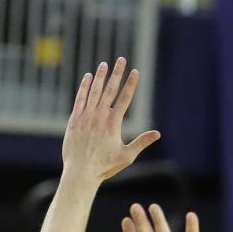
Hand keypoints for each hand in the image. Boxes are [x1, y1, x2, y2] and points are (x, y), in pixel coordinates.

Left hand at [61, 59, 160, 183]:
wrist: (80, 172)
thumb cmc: (105, 166)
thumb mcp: (127, 156)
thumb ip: (142, 142)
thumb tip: (158, 133)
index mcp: (113, 123)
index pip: (125, 98)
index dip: (131, 83)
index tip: (135, 71)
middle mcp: (99, 116)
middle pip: (110, 90)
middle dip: (117, 73)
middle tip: (121, 59)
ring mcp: (86, 116)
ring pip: (94, 91)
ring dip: (100, 76)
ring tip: (104, 64)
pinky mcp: (74, 120)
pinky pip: (80, 99)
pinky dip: (84, 87)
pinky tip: (88, 77)